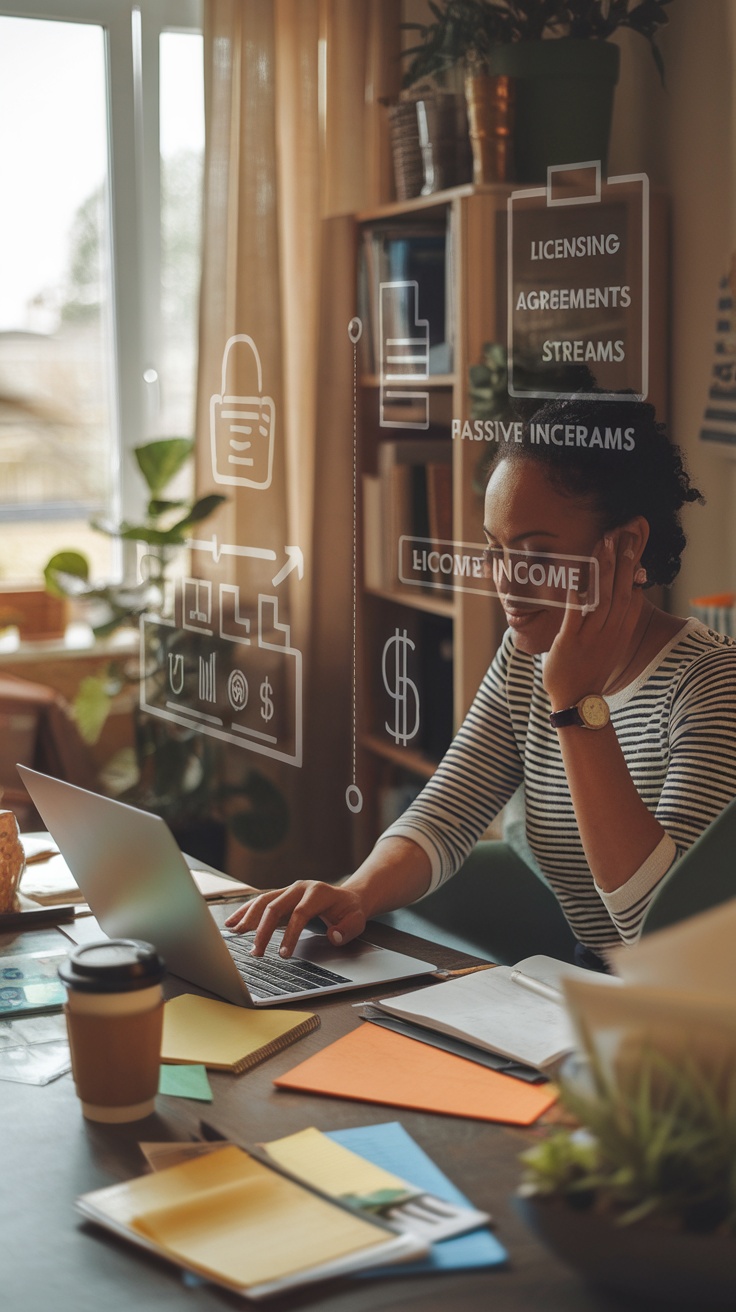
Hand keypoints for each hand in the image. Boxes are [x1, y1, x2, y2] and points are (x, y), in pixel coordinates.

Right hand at [224, 880, 366, 956]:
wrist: (347, 897)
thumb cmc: (349, 910)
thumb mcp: (357, 920)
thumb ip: (347, 929)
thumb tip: (334, 935)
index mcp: (317, 892)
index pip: (299, 913)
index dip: (291, 933)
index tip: (284, 954)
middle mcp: (299, 888)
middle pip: (275, 906)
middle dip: (263, 930)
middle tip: (256, 951)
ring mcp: (288, 890)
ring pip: (263, 901)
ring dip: (248, 918)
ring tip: (235, 933)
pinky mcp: (280, 897)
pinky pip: (260, 903)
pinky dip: (245, 912)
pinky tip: (233, 922)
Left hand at [543, 529, 641, 709]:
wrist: (577, 701)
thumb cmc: (590, 669)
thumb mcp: (611, 644)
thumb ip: (618, 620)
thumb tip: (628, 595)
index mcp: (620, 632)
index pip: (632, 595)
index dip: (633, 568)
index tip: (632, 543)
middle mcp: (610, 632)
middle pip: (621, 590)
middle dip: (622, 560)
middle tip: (621, 533)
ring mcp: (591, 637)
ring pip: (601, 598)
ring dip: (603, 570)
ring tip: (603, 544)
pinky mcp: (570, 642)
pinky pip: (575, 617)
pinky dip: (577, 598)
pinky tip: (575, 579)